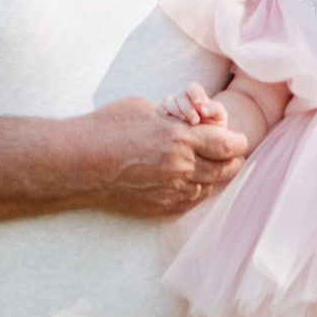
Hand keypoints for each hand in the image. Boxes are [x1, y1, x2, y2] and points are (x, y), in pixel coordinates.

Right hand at [78, 96, 245, 218]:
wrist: (77, 163)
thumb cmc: (106, 128)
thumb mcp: (145, 108)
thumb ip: (176, 118)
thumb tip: (193, 122)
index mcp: (179, 139)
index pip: (229, 145)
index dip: (238, 141)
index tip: (237, 139)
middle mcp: (180, 168)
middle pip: (226, 170)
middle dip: (231, 159)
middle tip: (228, 152)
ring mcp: (170, 192)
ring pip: (209, 188)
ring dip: (212, 176)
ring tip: (205, 165)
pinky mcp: (160, 208)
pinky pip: (190, 202)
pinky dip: (194, 191)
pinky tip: (187, 180)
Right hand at [164, 85, 228, 126]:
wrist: (204, 142)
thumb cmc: (214, 127)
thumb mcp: (219, 117)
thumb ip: (215, 108)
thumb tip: (203, 109)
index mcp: (197, 97)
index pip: (193, 87)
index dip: (195, 93)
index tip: (199, 104)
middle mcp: (184, 100)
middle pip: (181, 96)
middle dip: (188, 108)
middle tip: (195, 121)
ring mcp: (173, 107)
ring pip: (168, 100)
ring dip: (175, 110)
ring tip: (183, 122)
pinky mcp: (164, 116)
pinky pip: (160, 110)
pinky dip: (163, 113)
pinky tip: (170, 122)